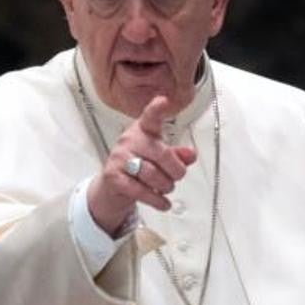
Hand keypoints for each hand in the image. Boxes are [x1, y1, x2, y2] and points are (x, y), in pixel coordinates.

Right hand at [87, 95, 197, 234]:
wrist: (113, 186)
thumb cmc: (140, 166)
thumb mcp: (160, 158)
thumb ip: (177, 155)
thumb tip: (191, 154)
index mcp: (143, 131)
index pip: (150, 118)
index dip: (156, 109)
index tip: (163, 101)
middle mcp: (129, 140)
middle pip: (161, 154)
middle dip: (176, 170)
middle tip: (178, 176)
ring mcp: (119, 158)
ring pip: (151, 174)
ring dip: (165, 186)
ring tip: (166, 188)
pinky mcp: (113, 177)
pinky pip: (140, 190)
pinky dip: (156, 200)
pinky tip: (163, 203)